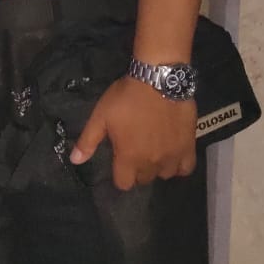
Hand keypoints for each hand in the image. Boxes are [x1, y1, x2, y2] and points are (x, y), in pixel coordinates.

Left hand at [69, 76, 196, 190]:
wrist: (158, 80)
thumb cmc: (126, 98)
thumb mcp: (100, 116)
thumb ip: (88, 141)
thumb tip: (75, 161)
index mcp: (128, 157)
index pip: (123, 183)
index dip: (119, 175)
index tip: (118, 161)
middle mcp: (151, 163)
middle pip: (143, 179)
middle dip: (137, 170)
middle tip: (134, 151)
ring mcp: (172, 156)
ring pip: (164, 174)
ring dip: (157, 167)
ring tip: (152, 151)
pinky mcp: (189, 147)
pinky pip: (186, 168)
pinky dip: (179, 165)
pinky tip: (172, 154)